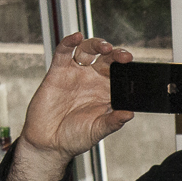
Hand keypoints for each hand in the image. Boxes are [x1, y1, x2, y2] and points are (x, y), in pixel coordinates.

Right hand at [3, 33, 134, 180]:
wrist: (47, 142)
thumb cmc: (73, 138)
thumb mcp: (96, 131)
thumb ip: (112, 122)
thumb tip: (129, 114)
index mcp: (106, 92)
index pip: (120, 75)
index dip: (127, 69)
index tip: (134, 69)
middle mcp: (92, 80)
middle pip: (107, 59)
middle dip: (117, 54)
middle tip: (124, 56)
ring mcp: (76, 74)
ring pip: (88, 51)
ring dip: (97, 44)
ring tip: (104, 47)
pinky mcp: (58, 72)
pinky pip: (64, 52)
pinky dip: (69, 42)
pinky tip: (76, 37)